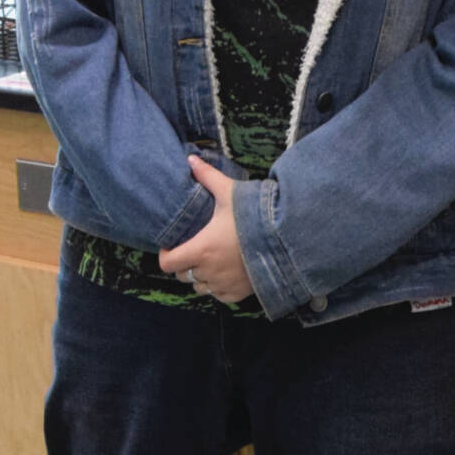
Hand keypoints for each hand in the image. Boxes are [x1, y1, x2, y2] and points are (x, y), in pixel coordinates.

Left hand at [158, 158, 253, 304]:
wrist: (288, 238)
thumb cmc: (255, 215)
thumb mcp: (230, 193)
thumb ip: (207, 177)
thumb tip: (190, 159)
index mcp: (202, 249)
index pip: (168, 263)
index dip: (166, 254)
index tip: (173, 245)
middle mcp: (210, 271)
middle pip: (182, 275)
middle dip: (184, 263)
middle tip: (194, 248)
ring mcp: (224, 285)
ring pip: (199, 287)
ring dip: (201, 276)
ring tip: (211, 260)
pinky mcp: (239, 294)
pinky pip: (218, 296)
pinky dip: (218, 287)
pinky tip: (226, 272)